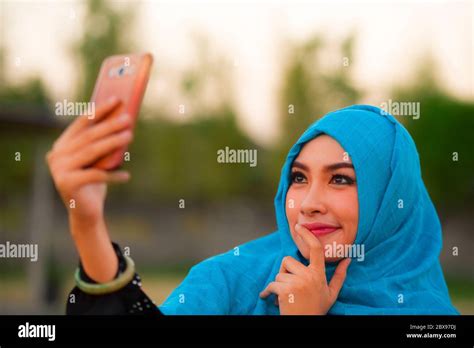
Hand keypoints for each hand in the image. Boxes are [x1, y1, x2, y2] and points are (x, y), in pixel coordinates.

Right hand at [46, 97, 132, 224]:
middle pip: (89, 136)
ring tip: (130, 136)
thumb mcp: (99, 160)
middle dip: (110, 126)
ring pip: (92, 152)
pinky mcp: (67, 184)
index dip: (99, 110)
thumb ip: (103, 143)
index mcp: (62, 145)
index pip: (81, 123)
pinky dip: (113, 175)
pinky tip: (126, 175)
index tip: (116, 100)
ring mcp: (59, 170)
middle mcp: (57, 155)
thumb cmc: (95, 182)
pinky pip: (96, 175)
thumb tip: (124, 120)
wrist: (86, 212)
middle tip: (128, 119)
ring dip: (113, 143)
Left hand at [259, 223, 350, 314]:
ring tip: (286, 296)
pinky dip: (268, 293)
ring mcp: (297, 283)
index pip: (315, 249)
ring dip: (278, 285)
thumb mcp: (331, 293)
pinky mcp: (285, 290)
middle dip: (285, 272)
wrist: (305, 325)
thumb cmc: (317, 308)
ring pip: (279, 274)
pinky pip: (271, 284)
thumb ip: (339, 276)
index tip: (299, 227)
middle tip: (290, 286)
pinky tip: (271, 299)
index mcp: (319, 274)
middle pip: (288, 261)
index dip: (307, 235)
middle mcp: (309, 276)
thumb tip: (347, 260)